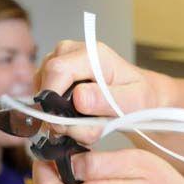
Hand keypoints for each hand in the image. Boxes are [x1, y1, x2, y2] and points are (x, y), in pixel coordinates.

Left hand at [32, 149, 183, 183]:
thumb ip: (97, 163)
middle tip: (76, 146)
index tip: (56, 145)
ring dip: (63, 171)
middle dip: (52, 164)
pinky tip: (94, 172)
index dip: (42, 165)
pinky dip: (72, 180)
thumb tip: (66, 159)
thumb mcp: (135, 163)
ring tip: (91, 159)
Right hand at [35, 40, 171, 146]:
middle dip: (60, 114)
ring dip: (62, 117)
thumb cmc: (139, 98)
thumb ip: (107, 100)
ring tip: (87, 125)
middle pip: (46, 83)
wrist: (140, 97)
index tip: (64, 124)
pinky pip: (46, 100)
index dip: (53, 98)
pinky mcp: (55, 77)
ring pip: (44, 94)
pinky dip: (61, 116)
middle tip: (83, 131)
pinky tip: (80, 120)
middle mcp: (71, 52)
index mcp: (92, 54)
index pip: (57, 70)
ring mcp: (60, 62)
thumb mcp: (133, 101)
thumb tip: (79, 98)